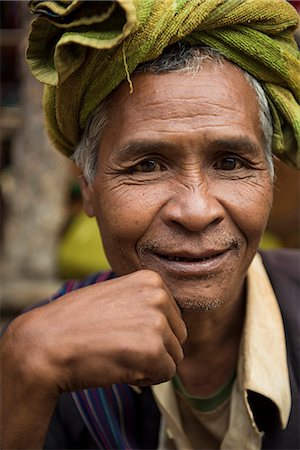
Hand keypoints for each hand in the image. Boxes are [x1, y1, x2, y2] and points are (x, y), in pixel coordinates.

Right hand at [5, 269, 186, 393]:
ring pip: (172, 356)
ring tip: (118, 354)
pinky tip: (119, 366)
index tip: (122, 330)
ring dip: (149, 364)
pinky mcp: (153, 350)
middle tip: (119, 346)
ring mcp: (157, 322)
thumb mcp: (115, 295)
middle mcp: (159, 296)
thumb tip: (168, 322)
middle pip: (177, 336)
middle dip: (154, 348)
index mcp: (152, 280)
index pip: (172, 316)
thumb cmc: (76, 321)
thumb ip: (144, 302)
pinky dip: (145, 379)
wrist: (46, 343)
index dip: (149, 331)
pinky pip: (165, 375)